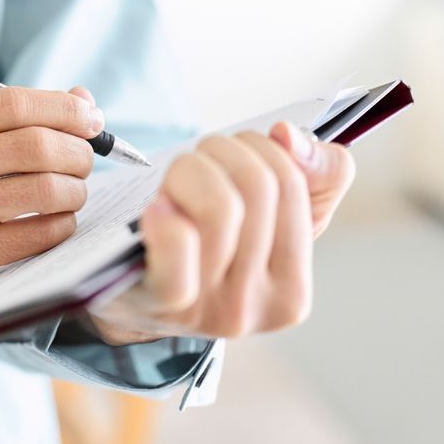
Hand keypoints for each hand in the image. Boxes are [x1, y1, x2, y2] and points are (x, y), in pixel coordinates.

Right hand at [0, 87, 101, 320]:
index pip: (12, 104)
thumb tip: (82, 98)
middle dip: (77, 151)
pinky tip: (59, 222)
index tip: (90, 117)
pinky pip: (34, 235)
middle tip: (85, 160)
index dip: (64, 108)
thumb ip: (4, 120)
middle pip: (33, 144)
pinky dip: (61, 226)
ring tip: (74, 192)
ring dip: (75, 190)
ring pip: (42, 189)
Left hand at [93, 122, 355, 341]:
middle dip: (221, 151)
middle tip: (196, 161)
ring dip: (190, 170)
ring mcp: (209, 308)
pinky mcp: (161, 301)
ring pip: (220, 204)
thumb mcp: (264, 223)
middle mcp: (255, 308)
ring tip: (173, 183)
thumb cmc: (201, 247)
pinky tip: (156, 208)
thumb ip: (314, 177)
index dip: (260, 148)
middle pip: (257, 187)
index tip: (233, 155)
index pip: (292, 183)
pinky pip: (181, 243)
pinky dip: (168, 213)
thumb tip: (290, 135)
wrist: (129, 296)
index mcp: (291, 292)